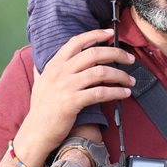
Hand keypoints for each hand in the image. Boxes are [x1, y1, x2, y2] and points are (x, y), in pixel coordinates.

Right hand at [20, 29, 134, 152]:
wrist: (35, 132)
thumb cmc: (40, 110)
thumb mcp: (39, 84)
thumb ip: (42, 72)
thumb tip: (38, 64)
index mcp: (54, 65)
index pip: (76, 42)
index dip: (95, 35)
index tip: (110, 34)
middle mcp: (60, 72)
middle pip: (94, 54)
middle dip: (116, 53)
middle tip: (129, 59)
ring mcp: (66, 86)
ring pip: (100, 72)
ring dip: (120, 75)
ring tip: (130, 80)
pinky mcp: (73, 102)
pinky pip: (100, 93)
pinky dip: (116, 92)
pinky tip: (124, 93)